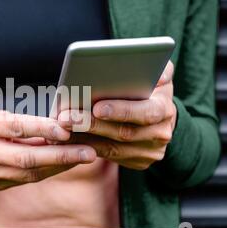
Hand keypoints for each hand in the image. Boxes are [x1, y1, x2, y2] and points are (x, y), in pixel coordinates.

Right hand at [0, 110, 96, 190]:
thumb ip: (19, 123)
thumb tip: (54, 127)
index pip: (15, 128)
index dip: (42, 129)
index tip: (66, 128)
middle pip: (27, 157)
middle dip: (61, 156)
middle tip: (88, 152)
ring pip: (29, 173)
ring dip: (59, 165)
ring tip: (81, 157)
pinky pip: (24, 180)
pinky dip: (46, 171)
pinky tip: (62, 164)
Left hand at [58, 62, 176, 170]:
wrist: (159, 117)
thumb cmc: (151, 89)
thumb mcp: (157, 74)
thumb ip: (156, 68)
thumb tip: (154, 65)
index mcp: (164, 109)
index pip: (145, 112)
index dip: (121, 110)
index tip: (97, 107)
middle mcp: (160, 133)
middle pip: (123, 132)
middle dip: (93, 124)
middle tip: (67, 117)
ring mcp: (149, 151)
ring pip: (112, 148)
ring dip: (84, 138)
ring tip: (62, 127)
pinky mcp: (138, 162)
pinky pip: (107, 156)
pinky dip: (86, 147)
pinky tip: (68, 138)